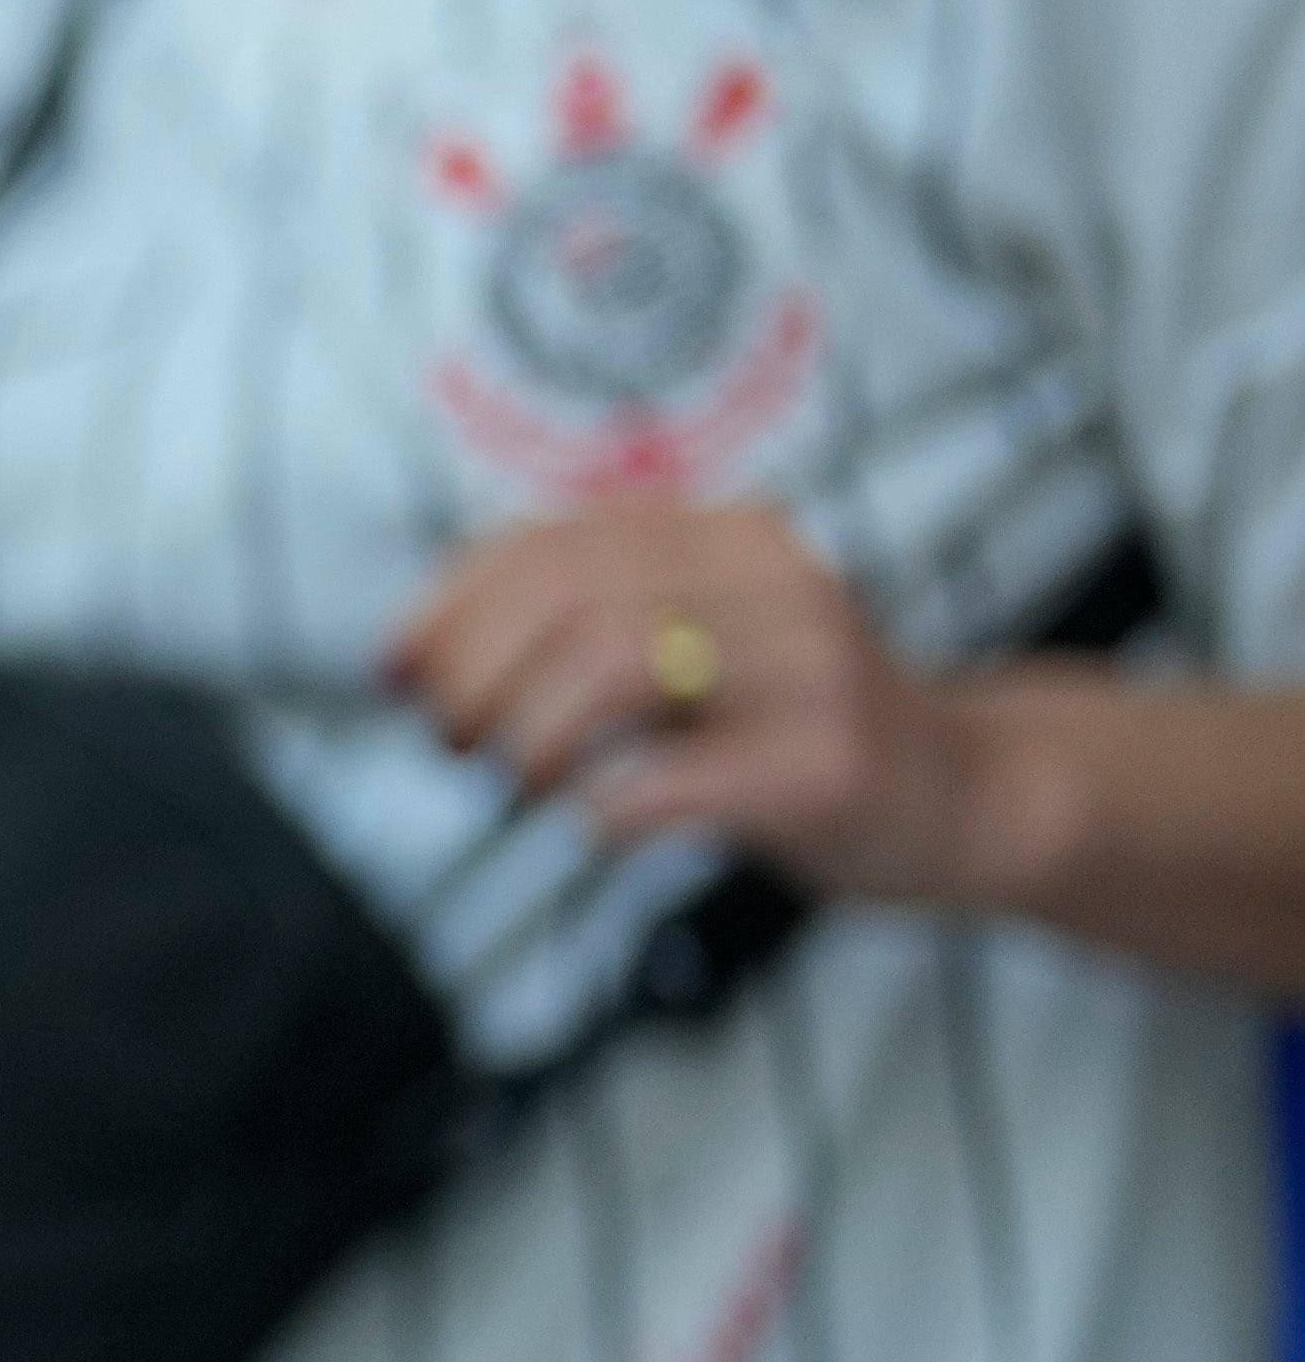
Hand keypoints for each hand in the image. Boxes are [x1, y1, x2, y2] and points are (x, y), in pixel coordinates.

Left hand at [386, 497, 1031, 911]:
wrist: (965, 793)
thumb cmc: (789, 726)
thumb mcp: (693, 641)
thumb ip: (581, 623)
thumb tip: (410, 655)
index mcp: (728, 537)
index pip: (551, 541)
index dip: (449, 605)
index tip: (395, 671)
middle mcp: (775, 581)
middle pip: (570, 598)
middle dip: (475, 672)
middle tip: (452, 739)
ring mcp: (809, 671)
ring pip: (614, 664)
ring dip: (528, 734)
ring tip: (517, 780)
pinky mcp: (824, 766)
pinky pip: (667, 777)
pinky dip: (599, 807)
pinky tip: (597, 824)